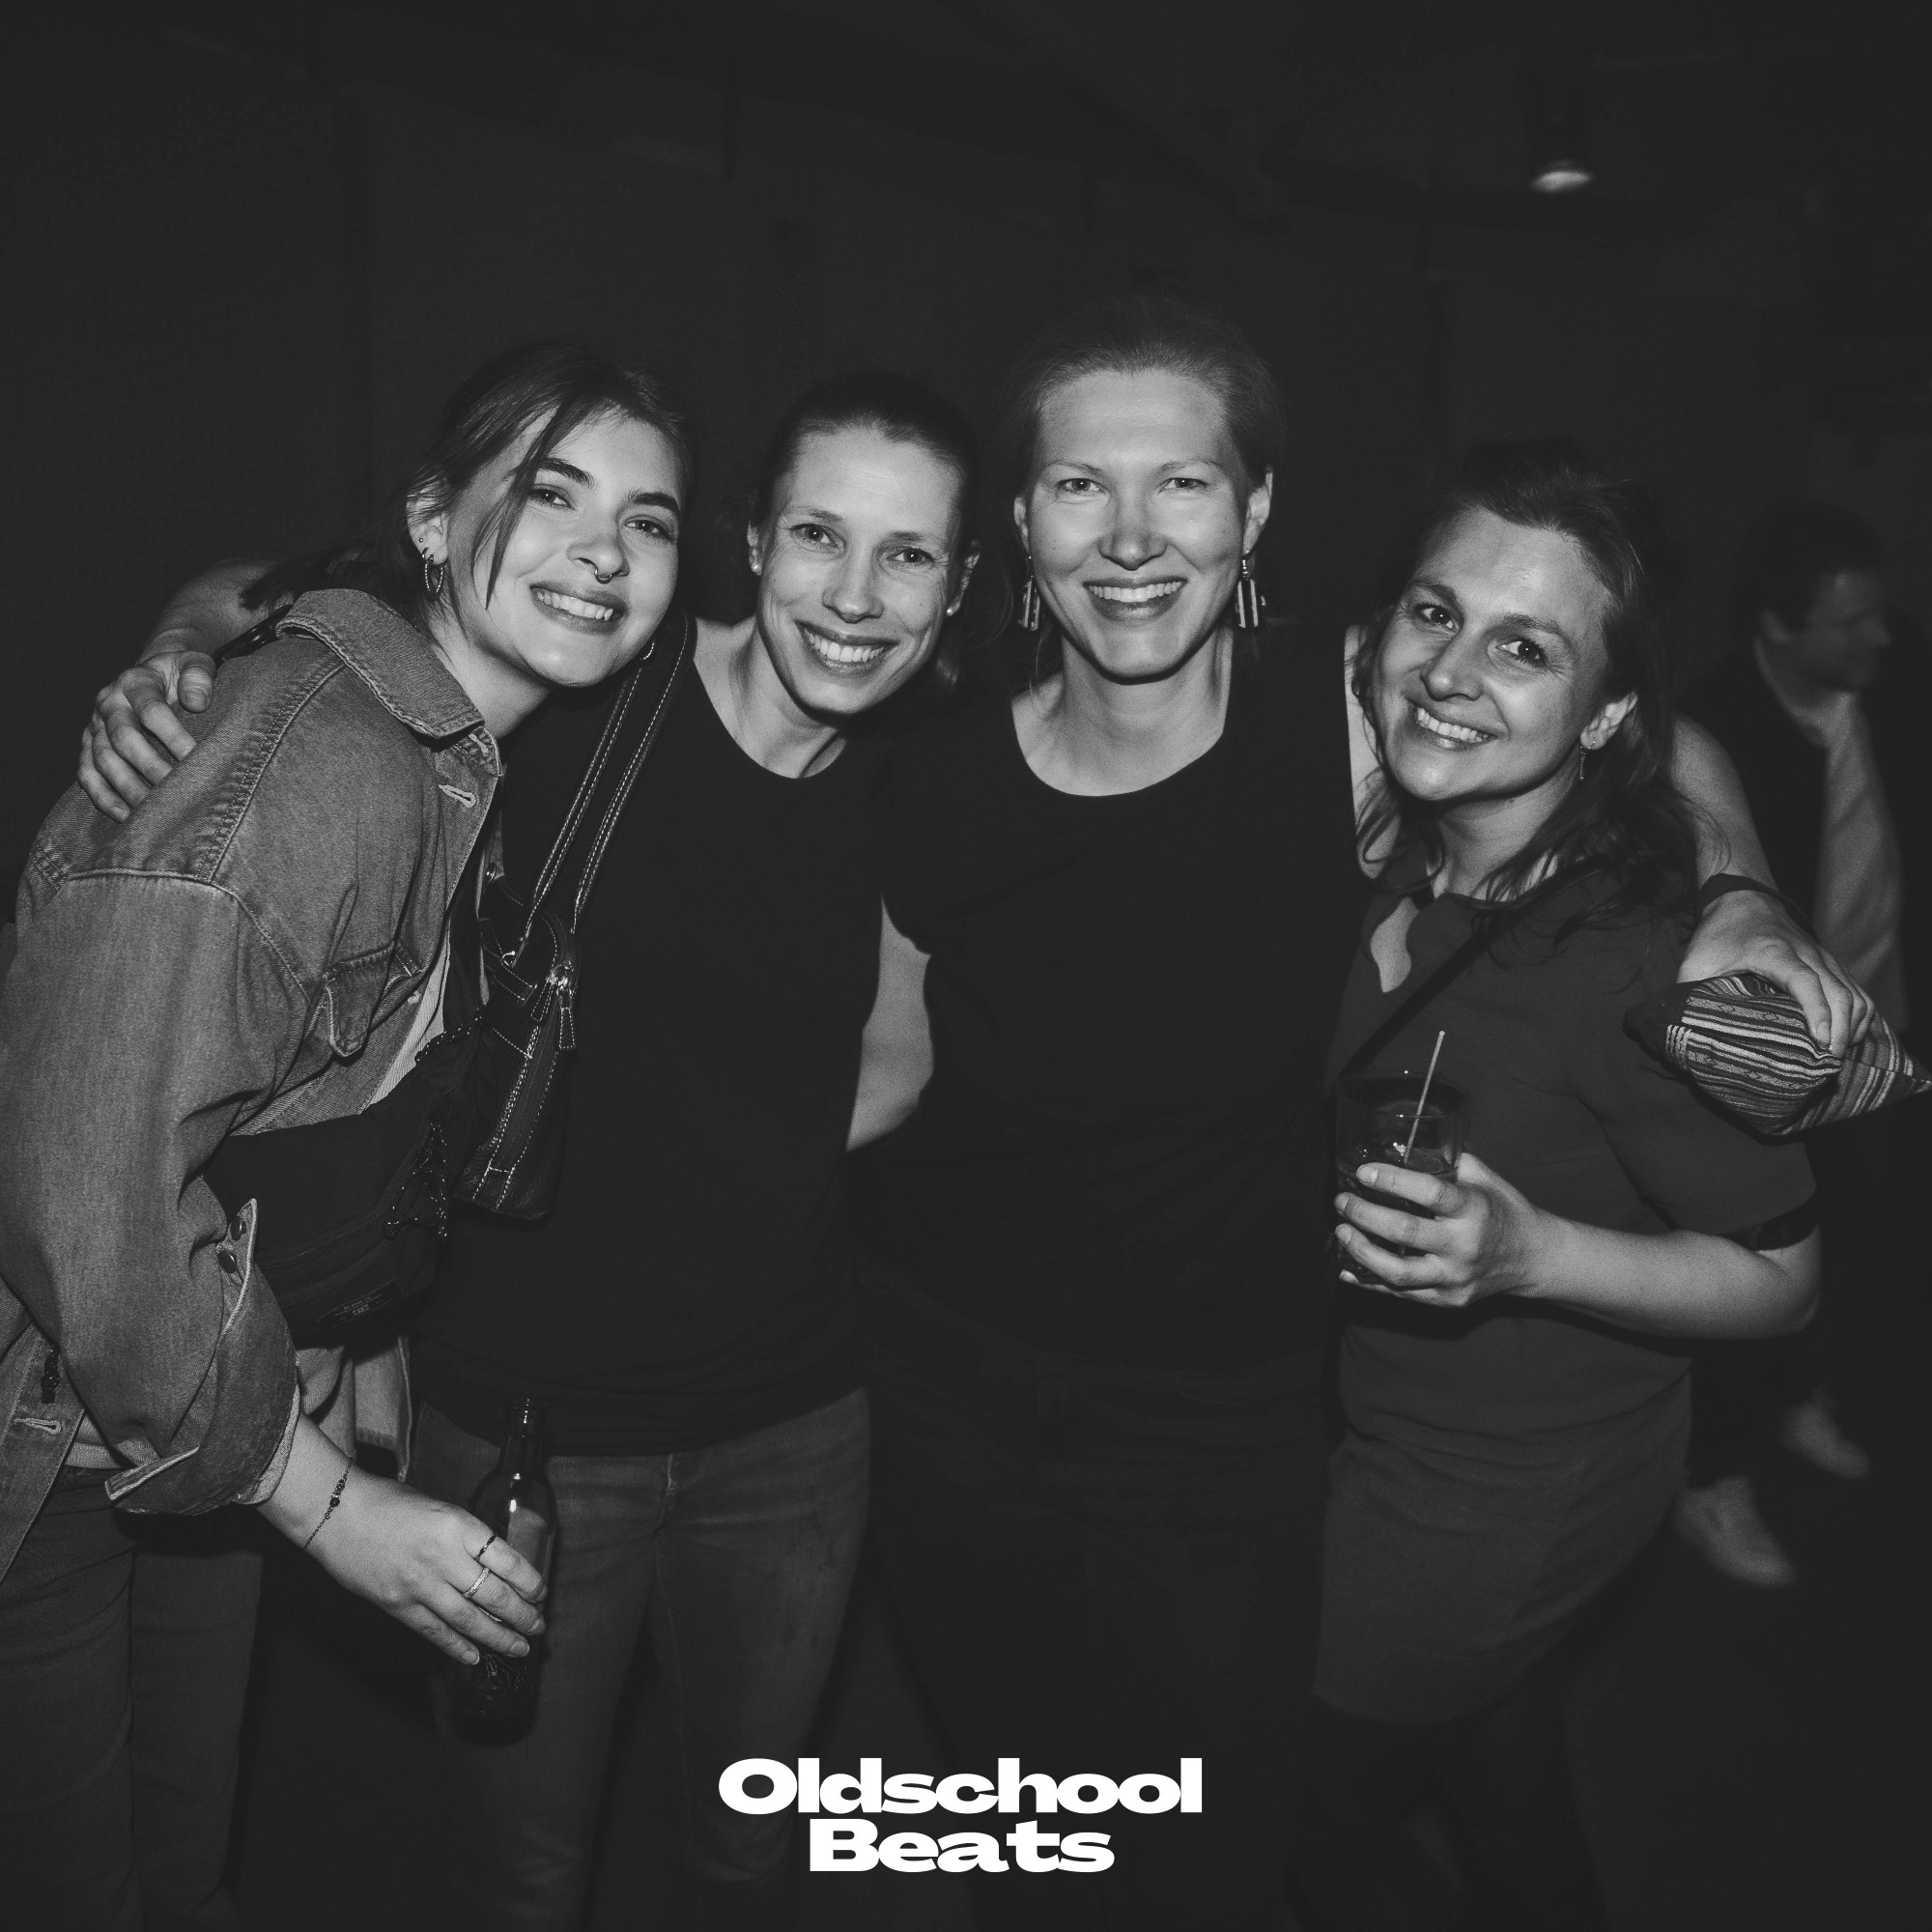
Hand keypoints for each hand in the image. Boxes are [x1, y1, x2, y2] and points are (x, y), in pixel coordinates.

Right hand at [77, 648, 217, 821]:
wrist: (153, 674)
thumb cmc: (180, 674)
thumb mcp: (194, 663)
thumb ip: (199, 676)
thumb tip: (196, 701)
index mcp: (135, 682)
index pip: (152, 711)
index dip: (173, 736)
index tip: (197, 758)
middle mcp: (109, 703)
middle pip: (124, 739)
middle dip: (152, 768)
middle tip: (180, 792)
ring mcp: (94, 727)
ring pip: (103, 761)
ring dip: (130, 788)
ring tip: (157, 811)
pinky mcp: (87, 747)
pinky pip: (87, 775)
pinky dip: (104, 797)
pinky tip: (128, 817)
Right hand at [304, 1466, 546, 1667]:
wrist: (337, 1514)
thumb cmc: (391, 1503)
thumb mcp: (441, 1509)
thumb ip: (466, 1537)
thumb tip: (494, 1565)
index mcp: (459, 1526)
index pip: (507, 1561)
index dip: (529, 1581)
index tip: (541, 1592)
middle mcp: (443, 1558)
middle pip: (494, 1595)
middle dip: (522, 1615)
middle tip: (539, 1626)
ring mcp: (420, 1586)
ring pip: (469, 1620)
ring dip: (498, 1637)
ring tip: (519, 1648)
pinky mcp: (397, 1606)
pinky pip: (435, 1632)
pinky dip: (457, 1647)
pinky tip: (476, 1657)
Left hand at [1335, 1150, 1549, 1309]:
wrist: (1534, 1258)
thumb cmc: (1504, 1210)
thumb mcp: (1486, 1178)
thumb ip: (1449, 1162)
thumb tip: (1406, 1142)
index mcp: (1474, 1209)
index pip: (1428, 1193)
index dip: (1392, 1181)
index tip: (1364, 1172)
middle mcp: (1464, 1246)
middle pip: (1404, 1232)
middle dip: (1364, 1215)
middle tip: (1342, 1201)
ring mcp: (1455, 1277)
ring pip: (1397, 1272)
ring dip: (1361, 1251)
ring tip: (1342, 1232)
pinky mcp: (1448, 1300)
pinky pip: (1401, 1294)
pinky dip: (1370, 1281)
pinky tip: (1347, 1267)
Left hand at [1678, 888, 1872, 1056]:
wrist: (1743, 899)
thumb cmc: (1718, 934)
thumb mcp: (1694, 962)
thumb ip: (1687, 994)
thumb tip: (1681, 1033)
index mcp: (1773, 952)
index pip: (1804, 980)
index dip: (1816, 1011)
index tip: (1820, 1042)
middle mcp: (1807, 954)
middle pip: (1838, 993)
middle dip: (1839, 1032)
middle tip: (1826, 1065)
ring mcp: (1824, 959)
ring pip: (1855, 994)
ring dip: (1853, 1028)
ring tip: (1835, 1058)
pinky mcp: (1831, 965)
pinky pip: (1858, 992)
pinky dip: (1859, 1017)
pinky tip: (1847, 1039)